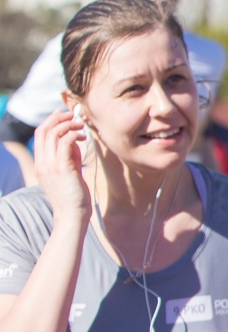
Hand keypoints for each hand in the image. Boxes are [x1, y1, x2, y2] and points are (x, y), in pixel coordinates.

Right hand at [33, 110, 89, 229]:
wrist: (72, 215)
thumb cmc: (73, 196)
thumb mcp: (68, 171)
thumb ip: (69, 155)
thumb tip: (75, 139)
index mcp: (40, 163)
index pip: (40, 134)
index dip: (51, 121)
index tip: (64, 115)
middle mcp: (42, 162)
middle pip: (43, 130)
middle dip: (58, 118)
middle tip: (73, 116)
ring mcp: (50, 165)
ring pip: (53, 133)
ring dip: (68, 125)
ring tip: (81, 126)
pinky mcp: (62, 168)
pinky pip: (65, 142)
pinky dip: (73, 134)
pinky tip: (83, 137)